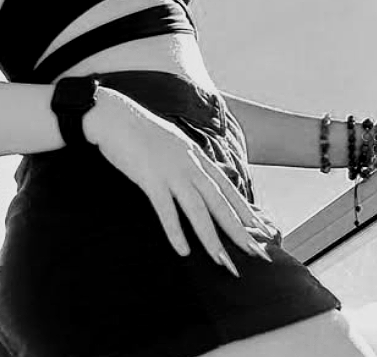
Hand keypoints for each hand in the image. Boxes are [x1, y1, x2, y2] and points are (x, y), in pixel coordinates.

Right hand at [83, 87, 274, 273]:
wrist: (113, 115)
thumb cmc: (139, 131)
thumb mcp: (172, 143)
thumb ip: (187, 161)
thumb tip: (198, 178)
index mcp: (195, 155)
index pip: (227, 188)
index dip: (246, 211)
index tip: (262, 231)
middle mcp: (188, 164)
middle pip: (219, 202)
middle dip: (238, 230)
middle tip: (257, 254)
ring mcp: (170, 170)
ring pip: (197, 209)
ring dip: (210, 237)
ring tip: (222, 262)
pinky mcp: (149, 177)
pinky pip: (165, 209)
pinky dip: (175, 231)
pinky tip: (182, 251)